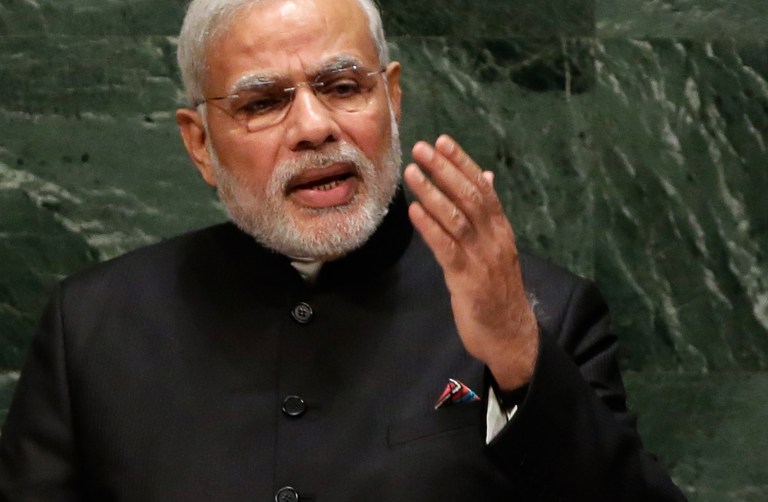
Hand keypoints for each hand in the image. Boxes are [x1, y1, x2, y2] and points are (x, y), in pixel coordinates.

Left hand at [403, 135, 538, 390]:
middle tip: (422, 148)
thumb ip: (488, 216)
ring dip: (433, 193)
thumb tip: (485, 177)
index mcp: (501, 230)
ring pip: (457, 218)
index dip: (462, 163)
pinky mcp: (467, 281)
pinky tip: (414, 211)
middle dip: (445, 170)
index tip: (442, 142)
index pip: (483, 188)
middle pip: (470, 197)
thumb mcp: (497, 248)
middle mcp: (495, 239)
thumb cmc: (498, 291)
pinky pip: (447, 249)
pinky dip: (429, 228)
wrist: (510, 335)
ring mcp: (482, 259)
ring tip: (412, 172)